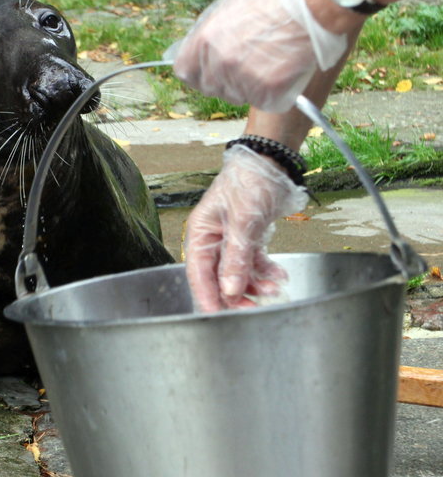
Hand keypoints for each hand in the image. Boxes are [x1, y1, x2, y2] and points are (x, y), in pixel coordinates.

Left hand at [173, 0, 346, 112]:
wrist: (314, 0)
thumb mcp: (230, 7)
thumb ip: (210, 34)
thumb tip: (197, 52)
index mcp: (205, 40)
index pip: (185, 72)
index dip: (199, 71)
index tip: (211, 69)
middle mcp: (219, 63)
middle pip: (211, 88)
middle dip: (225, 79)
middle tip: (249, 62)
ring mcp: (242, 80)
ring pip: (236, 96)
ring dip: (248, 86)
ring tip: (269, 61)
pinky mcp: (267, 92)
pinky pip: (261, 101)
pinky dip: (271, 92)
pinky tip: (282, 70)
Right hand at [186, 145, 309, 311]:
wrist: (272, 161)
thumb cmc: (250, 181)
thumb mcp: (243, 221)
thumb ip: (236, 258)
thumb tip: (230, 289)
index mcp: (200, 234)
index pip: (198, 274)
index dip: (207, 296)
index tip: (217, 316)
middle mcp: (213, 240)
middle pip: (218, 278)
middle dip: (235, 294)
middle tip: (252, 308)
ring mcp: (231, 241)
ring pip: (238, 274)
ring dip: (255, 285)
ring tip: (274, 288)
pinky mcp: (248, 240)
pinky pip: (254, 264)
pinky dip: (266, 272)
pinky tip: (278, 276)